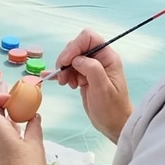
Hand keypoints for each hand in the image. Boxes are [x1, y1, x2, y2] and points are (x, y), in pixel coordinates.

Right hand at [53, 29, 132, 143]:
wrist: (114, 125)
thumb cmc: (112, 109)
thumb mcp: (103, 89)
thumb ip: (92, 69)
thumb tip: (77, 59)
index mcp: (108, 57)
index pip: (88, 38)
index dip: (74, 46)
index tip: (66, 62)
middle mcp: (99, 59)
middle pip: (76, 47)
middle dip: (66, 60)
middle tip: (64, 78)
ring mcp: (91, 68)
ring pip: (70, 59)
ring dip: (63, 69)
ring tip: (65, 83)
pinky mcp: (83, 77)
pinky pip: (69, 69)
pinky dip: (60, 73)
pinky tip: (51, 78)